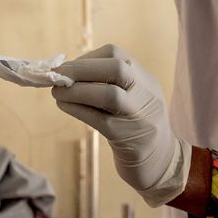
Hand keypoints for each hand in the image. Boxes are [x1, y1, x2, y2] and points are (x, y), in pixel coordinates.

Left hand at [52, 44, 189, 205]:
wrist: (161, 162)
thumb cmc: (136, 125)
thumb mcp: (132, 98)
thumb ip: (109, 83)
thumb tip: (67, 71)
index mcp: (145, 80)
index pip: (117, 55)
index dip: (88, 58)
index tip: (68, 66)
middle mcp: (146, 94)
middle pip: (117, 68)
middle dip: (82, 68)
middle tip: (58, 74)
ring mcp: (138, 116)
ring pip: (110, 95)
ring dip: (77, 89)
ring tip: (56, 91)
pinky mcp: (126, 138)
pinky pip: (100, 120)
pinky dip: (77, 109)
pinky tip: (63, 105)